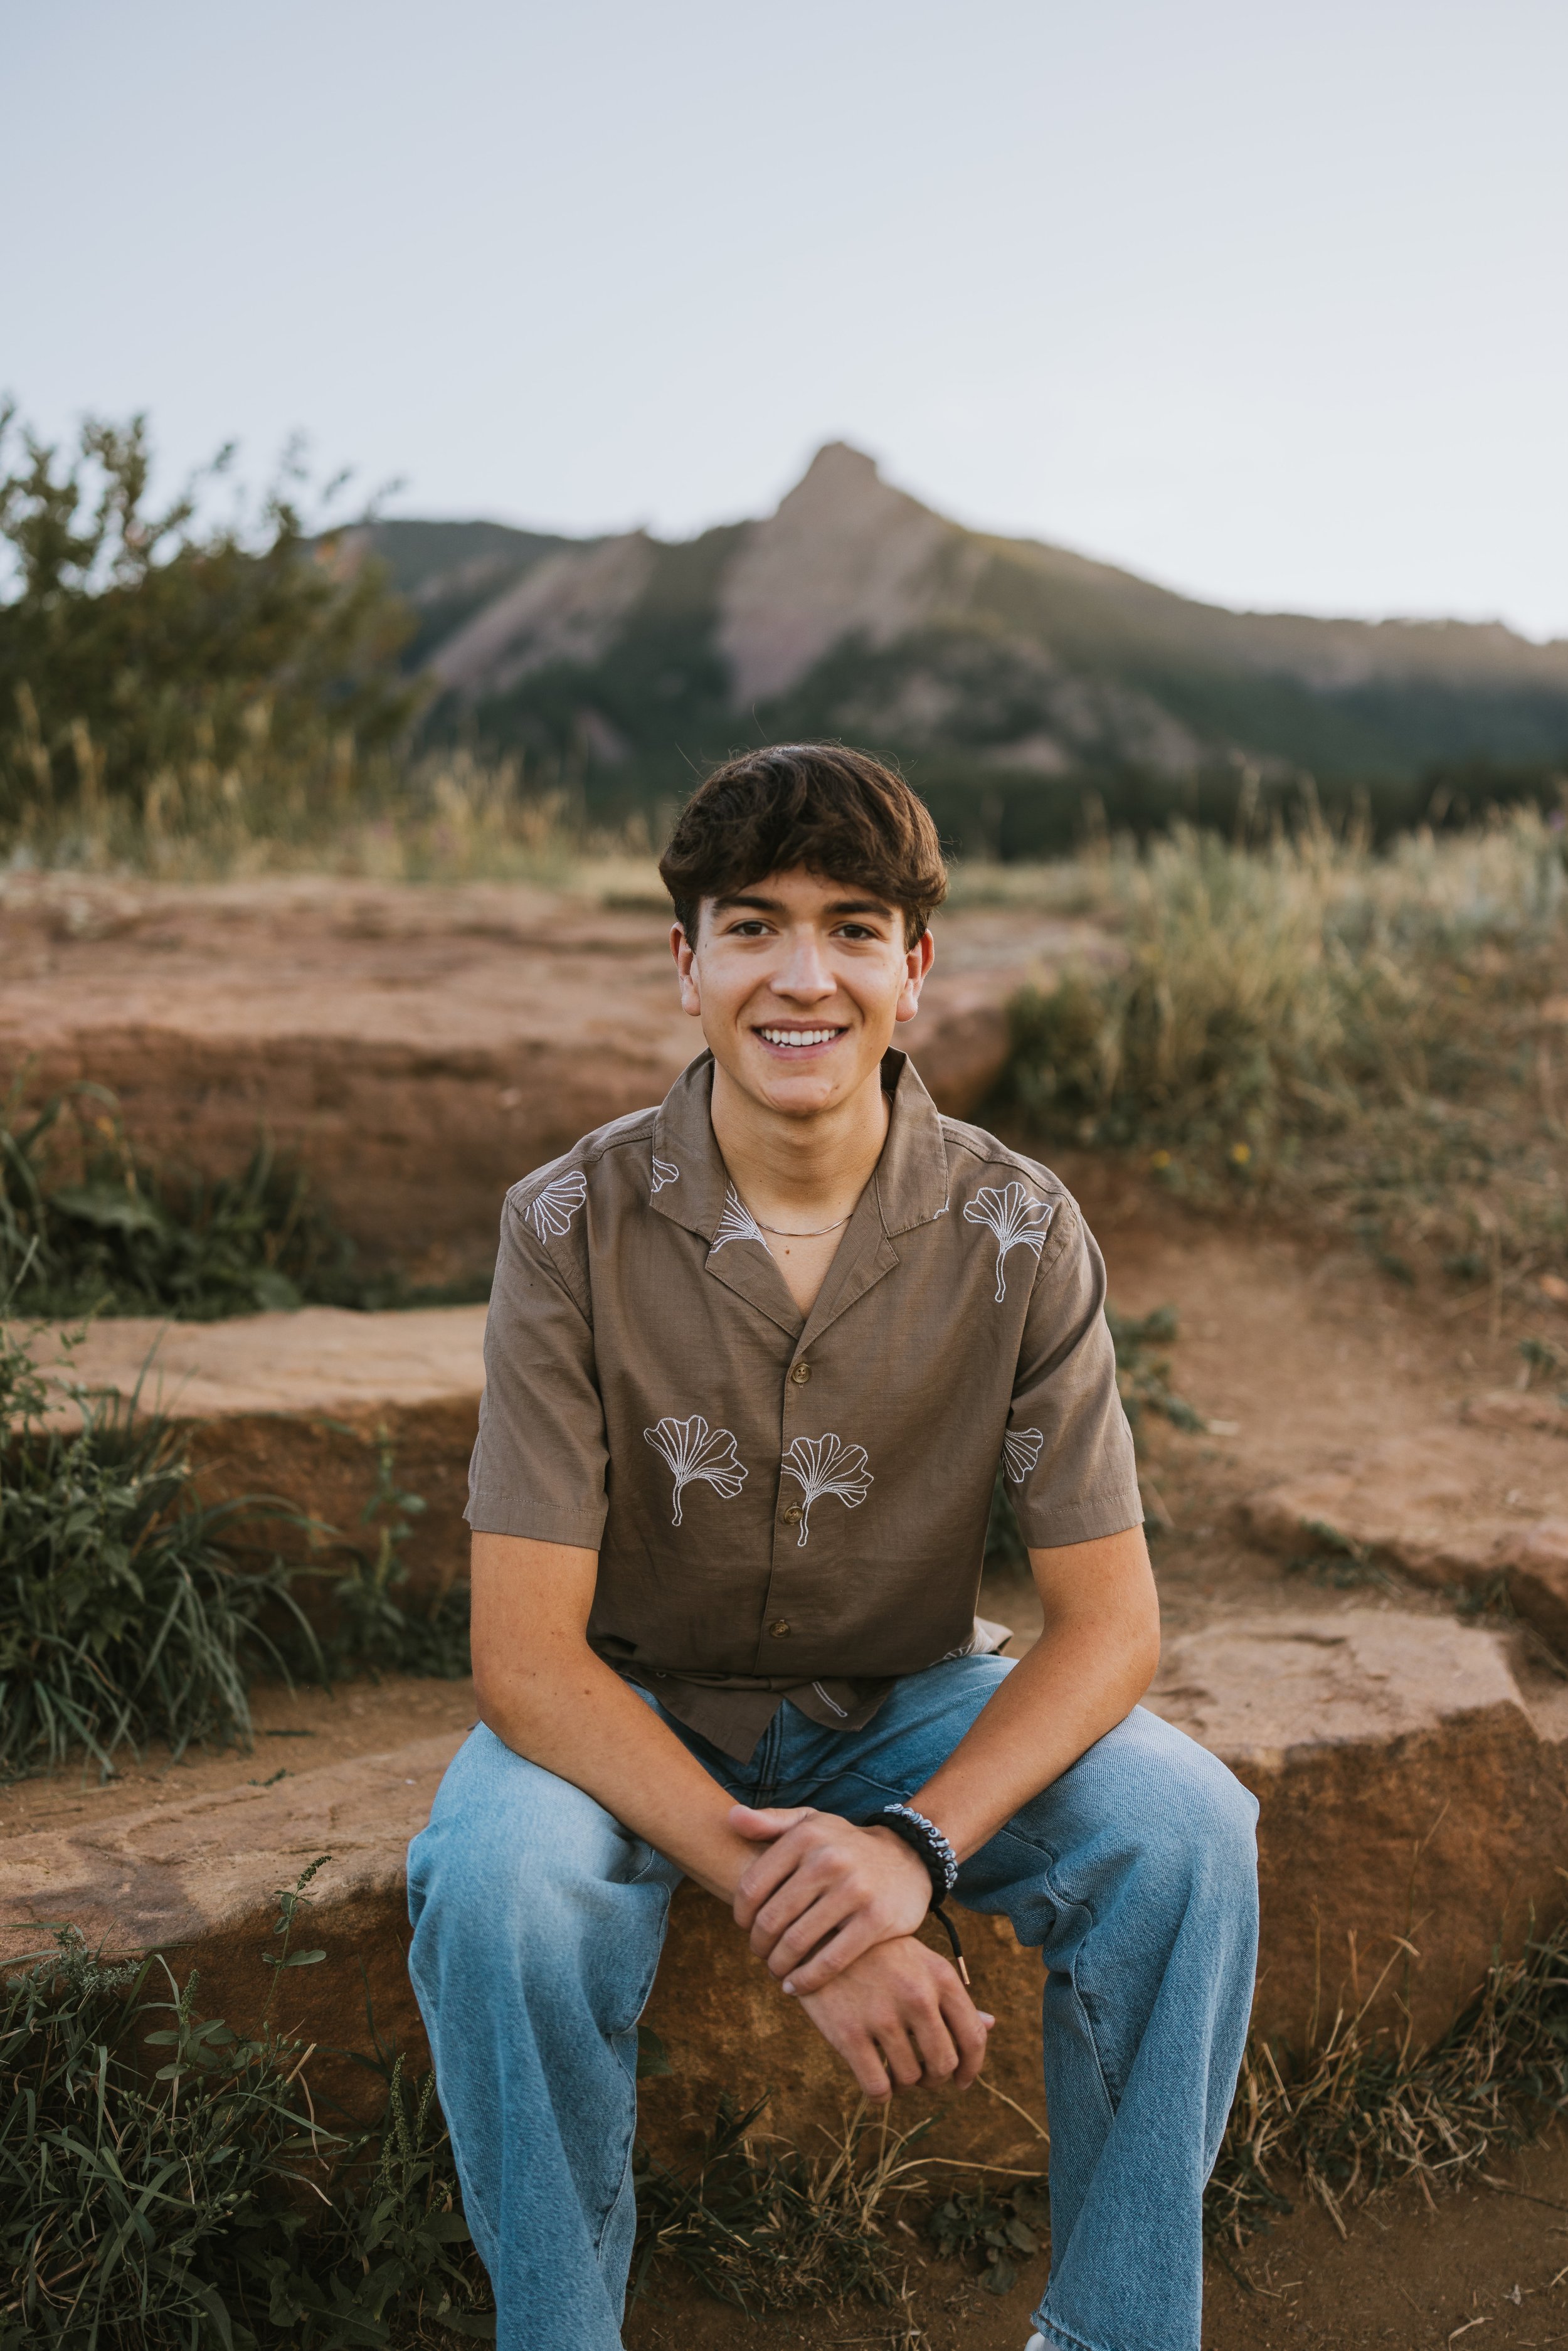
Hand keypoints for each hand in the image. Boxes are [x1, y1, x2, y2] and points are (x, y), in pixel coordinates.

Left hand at [730, 1805, 933, 1991]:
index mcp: (805, 1837)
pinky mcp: (875, 1920)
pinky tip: (796, 1986)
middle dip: (758, 1945)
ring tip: (777, 1970)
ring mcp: (854, 1890)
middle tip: (760, 1954)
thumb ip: (770, 1822)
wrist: (908, 1858)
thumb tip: (730, 1818)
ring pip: (797, 1942)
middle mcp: (828, 1860)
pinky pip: (830, 1960)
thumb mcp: (811, 1823)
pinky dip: (807, 1980)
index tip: (745, 1927)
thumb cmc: (845, 1845)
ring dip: (778, 1965)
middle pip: (771, 1919)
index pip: (752, 1886)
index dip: (741, 1915)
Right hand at [795, 1933, 993, 2100]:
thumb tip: (992, 2025)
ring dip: (906, 2085)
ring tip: (894, 2072)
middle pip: (944, 2065)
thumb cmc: (877, 1952)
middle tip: (922, 2075)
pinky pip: (878, 2088)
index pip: (974, 2038)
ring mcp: (882, 2016)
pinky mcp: (848, 2034)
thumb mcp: (920, 1962)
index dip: (972, 2068)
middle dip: (935, 2078)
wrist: (818, 1935)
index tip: (962, 2081)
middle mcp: (917, 1997)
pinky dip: (881, 2095)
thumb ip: (952, 1996)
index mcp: (941, 1977)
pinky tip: (876, 2083)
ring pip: (911, 2079)